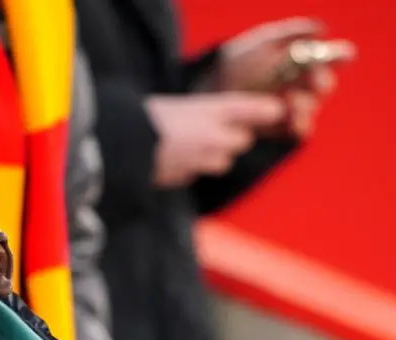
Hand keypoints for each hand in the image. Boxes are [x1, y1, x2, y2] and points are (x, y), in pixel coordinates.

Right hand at [145, 92, 286, 187]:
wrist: (119, 145)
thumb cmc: (143, 118)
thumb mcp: (176, 105)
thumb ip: (199, 114)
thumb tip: (214, 123)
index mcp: (210, 110)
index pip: (250, 109)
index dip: (265, 110)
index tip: (276, 110)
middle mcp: (214, 136)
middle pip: (242, 140)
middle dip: (233, 138)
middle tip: (214, 131)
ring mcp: (203, 160)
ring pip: (223, 160)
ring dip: (213, 156)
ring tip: (189, 147)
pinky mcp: (189, 178)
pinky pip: (197, 173)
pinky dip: (190, 169)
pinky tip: (172, 160)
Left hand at [211, 18, 342, 138]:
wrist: (215, 91)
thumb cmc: (238, 62)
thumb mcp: (261, 42)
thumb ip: (290, 32)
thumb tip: (322, 28)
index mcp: (302, 59)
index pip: (330, 57)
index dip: (340, 56)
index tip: (344, 55)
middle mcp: (303, 83)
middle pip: (325, 84)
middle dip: (322, 82)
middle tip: (316, 82)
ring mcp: (295, 106)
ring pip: (312, 107)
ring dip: (306, 104)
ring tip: (291, 101)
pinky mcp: (285, 127)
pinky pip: (301, 129)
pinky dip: (300, 125)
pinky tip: (293, 121)